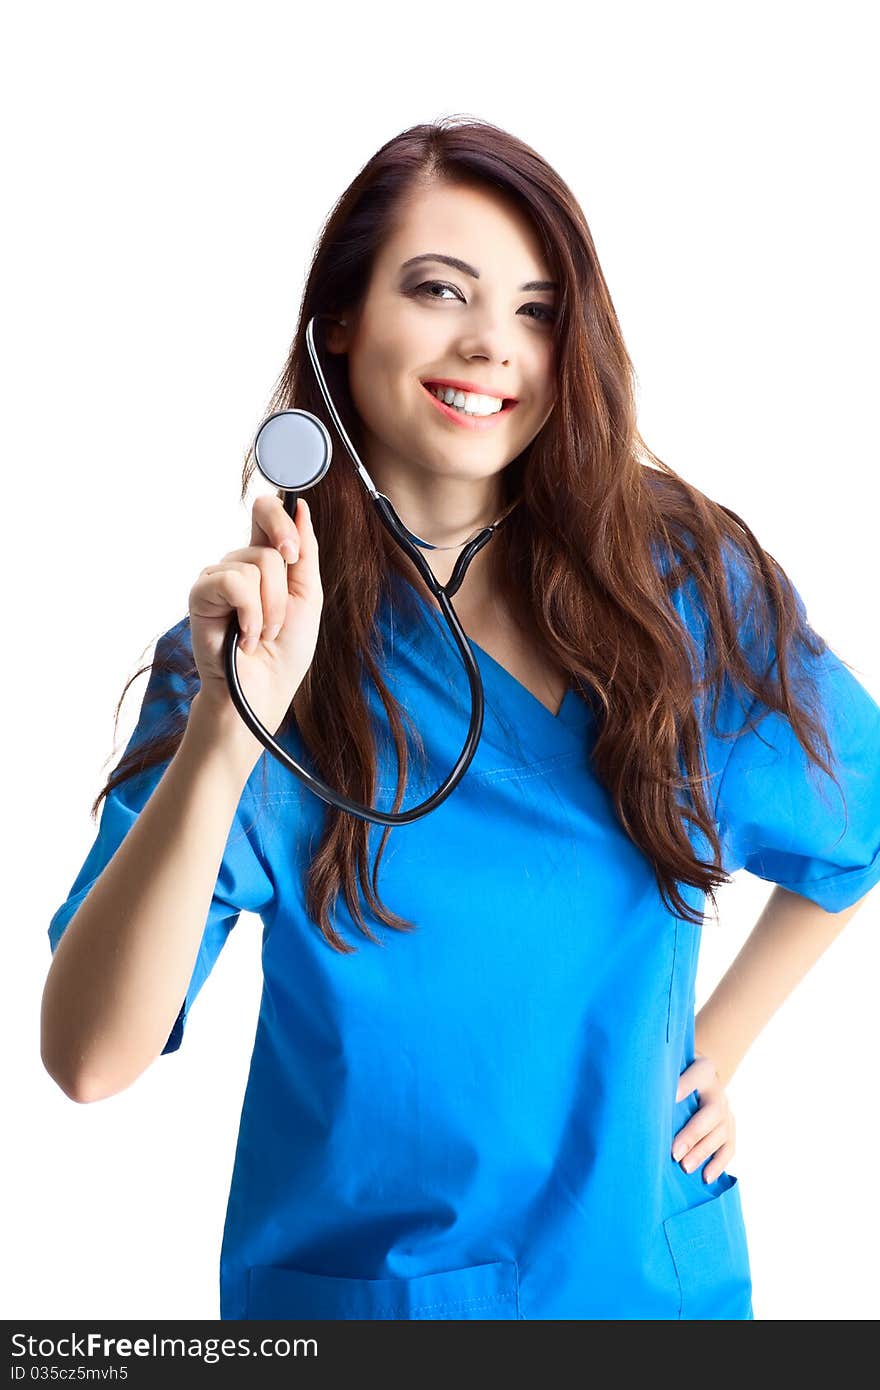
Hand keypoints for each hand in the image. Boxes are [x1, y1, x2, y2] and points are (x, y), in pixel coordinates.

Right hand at [188, 493, 322, 739]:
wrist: (264, 690)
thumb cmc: (285, 650)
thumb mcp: (307, 595)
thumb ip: (304, 551)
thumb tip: (301, 507)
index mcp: (264, 561)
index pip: (266, 512)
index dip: (281, 519)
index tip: (295, 552)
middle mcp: (238, 565)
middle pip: (269, 541)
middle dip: (286, 588)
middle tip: (282, 617)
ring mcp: (218, 578)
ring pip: (257, 565)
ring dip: (271, 610)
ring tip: (261, 634)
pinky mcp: (202, 594)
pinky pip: (236, 583)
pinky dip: (250, 614)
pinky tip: (243, 636)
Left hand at [671, 1053, 735, 1182]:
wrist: (698, 1076)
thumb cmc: (674, 1074)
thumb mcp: (669, 1067)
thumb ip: (659, 1077)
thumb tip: (634, 1092)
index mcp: (703, 1070)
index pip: (698, 1074)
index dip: (686, 1085)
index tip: (671, 1097)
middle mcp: (718, 1091)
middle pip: (711, 1112)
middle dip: (693, 1134)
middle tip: (674, 1153)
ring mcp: (727, 1110)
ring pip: (721, 1133)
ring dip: (703, 1152)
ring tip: (685, 1168)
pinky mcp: (730, 1128)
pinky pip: (729, 1148)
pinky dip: (719, 1164)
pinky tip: (705, 1177)